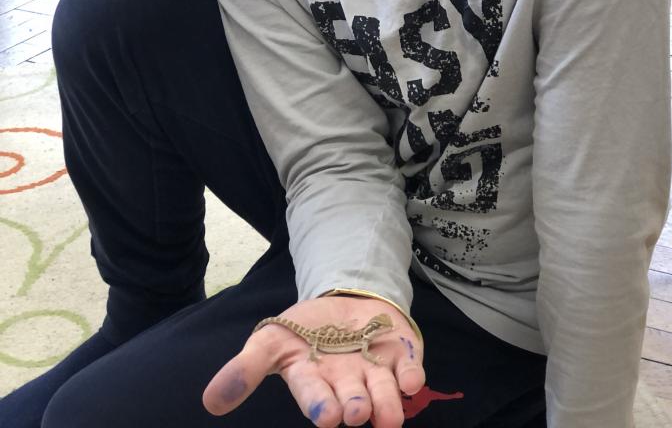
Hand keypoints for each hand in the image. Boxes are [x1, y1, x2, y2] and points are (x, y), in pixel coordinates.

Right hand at [202, 294, 424, 426]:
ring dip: (386, 403)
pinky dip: (412, 376)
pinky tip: (412, 379)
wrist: (347, 303)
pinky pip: (410, 372)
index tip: (326, 416)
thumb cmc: (307, 329)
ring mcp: (376, 373)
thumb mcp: (272, 339)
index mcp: (314, 383)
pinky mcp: (402, 359)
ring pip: (383, 395)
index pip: (316, 398)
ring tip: (386, 415)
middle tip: (354, 413)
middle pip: (351, 401)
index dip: (321, 406)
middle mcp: (346, 386)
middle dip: (354, 408)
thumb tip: (210, 401)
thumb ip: (246, 368)